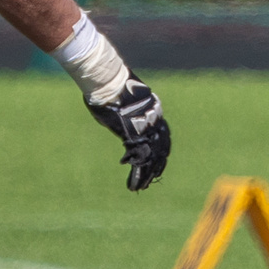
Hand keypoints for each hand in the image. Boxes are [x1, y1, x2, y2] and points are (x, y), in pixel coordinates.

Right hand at [87, 76, 171, 190]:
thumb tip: (119, 111)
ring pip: (152, 159)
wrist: (107, 80)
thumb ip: (126, 112)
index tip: (159, 161)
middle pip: (161, 149)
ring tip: (142, 187)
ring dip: (147, 176)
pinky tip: (134, 186)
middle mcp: (154, 121)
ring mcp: (145, 130)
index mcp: (154, 111)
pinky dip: (138, 176)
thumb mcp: (120, 100)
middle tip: (153, 179)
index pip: (162, 135)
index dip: (160, 150)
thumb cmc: (108, 88)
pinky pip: (140, 162)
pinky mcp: (134, 137)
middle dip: (157, 166)